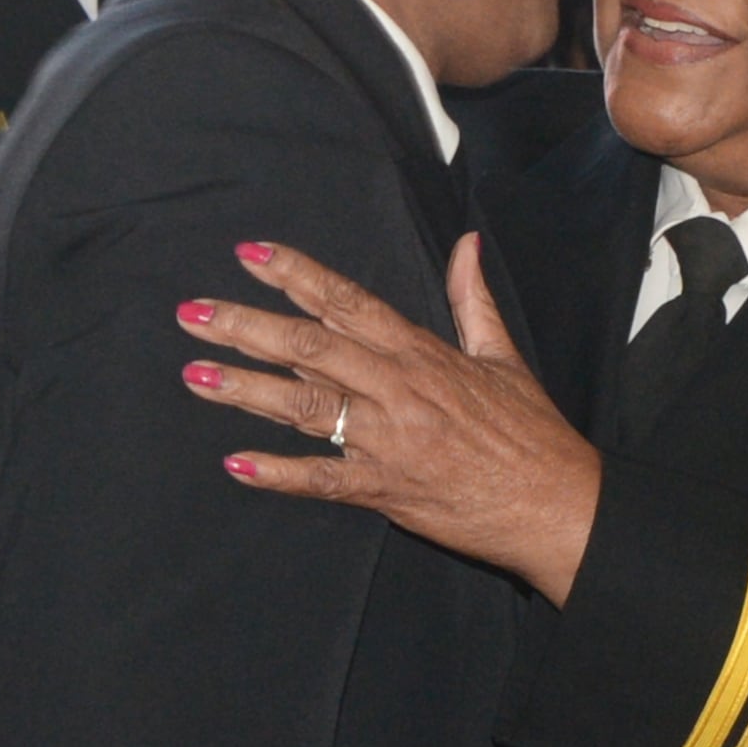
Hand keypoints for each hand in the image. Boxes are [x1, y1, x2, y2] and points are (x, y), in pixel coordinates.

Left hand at [186, 237, 602, 605]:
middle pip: (310, 346)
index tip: (249, 254)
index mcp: (421, 352)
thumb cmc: (531, 433)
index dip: (296, 274)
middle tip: (191, 312)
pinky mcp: (387, 488)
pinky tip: (236, 464)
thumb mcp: (504, 355)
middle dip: (246, 326)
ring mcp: (389, 439)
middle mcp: (398, 388)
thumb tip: (466, 244)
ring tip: (196, 375)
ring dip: (246, 389)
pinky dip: (279, 473)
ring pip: (306, 405)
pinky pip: (324, 479)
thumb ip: (472, 299)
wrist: (556, 502)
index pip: (347, 302)